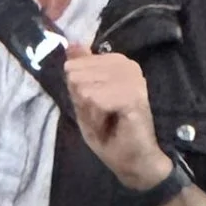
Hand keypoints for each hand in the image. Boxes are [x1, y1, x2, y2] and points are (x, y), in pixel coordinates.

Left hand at [64, 45, 169, 191]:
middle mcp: (127, 65)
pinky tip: (110, 122)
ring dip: (90, 111)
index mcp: (117, 63)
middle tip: (101, 115)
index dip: (78, 91)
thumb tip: (71, 44)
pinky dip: (97, 116)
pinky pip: (96, 99)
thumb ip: (80, 72)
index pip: (77, 65)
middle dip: (82, 101)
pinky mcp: (134, 95)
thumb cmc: (110, 133)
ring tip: (107, 120)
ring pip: (85, 88)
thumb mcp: (86, 100)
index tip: (95, 106)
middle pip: (78, 75)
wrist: (134, 160)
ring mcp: (133, 79)